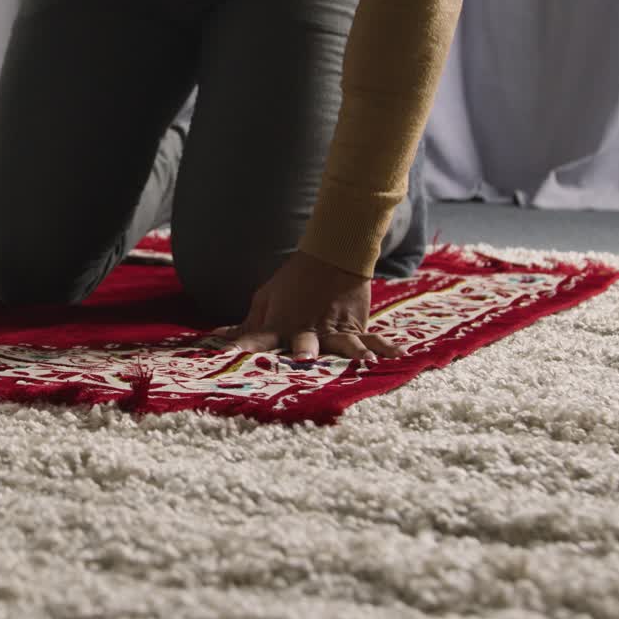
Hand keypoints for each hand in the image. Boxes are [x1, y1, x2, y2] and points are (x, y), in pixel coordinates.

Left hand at [214, 251, 400, 361]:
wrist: (331, 256)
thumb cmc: (292, 282)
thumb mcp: (265, 299)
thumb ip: (247, 326)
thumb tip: (218, 340)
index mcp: (278, 325)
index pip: (255, 340)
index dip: (240, 348)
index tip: (226, 357)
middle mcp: (305, 330)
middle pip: (304, 343)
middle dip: (304, 351)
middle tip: (304, 359)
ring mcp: (333, 329)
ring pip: (342, 344)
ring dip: (350, 352)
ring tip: (362, 363)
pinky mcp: (355, 327)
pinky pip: (372, 340)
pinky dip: (386, 348)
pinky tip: (399, 357)